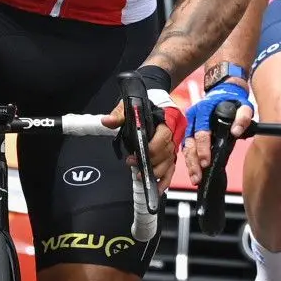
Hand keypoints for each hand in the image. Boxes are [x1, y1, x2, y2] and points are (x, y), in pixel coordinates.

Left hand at [103, 66, 186, 194]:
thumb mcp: (130, 102)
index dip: (150, 151)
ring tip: (142, 179)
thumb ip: (120, 113)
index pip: (162, 139)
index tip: (134, 158)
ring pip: (169, 162)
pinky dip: (165, 178)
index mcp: (167, 120)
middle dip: (150, 164)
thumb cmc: (145, 98)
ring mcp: (174, 142)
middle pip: (166, 154)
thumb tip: (107, 121)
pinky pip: (171, 166)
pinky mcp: (171, 150)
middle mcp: (174, 132)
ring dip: (156, 173)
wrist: (156, 91)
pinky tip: (158, 189)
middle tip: (133, 167)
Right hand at [184, 81, 253, 189]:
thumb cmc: (233, 99)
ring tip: (196, 178)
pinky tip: (195, 172)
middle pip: (190, 143)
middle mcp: (193, 118)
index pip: (201, 132)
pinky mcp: (191, 132)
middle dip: (194, 161)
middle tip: (198, 175)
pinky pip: (188, 148)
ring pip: (186, 147)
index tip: (206, 161)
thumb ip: (243, 117)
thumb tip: (236, 131)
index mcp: (203, 110)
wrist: (225, 91)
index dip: (203, 148)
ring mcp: (190, 125)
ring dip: (190, 164)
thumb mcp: (243, 105)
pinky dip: (191, 160)